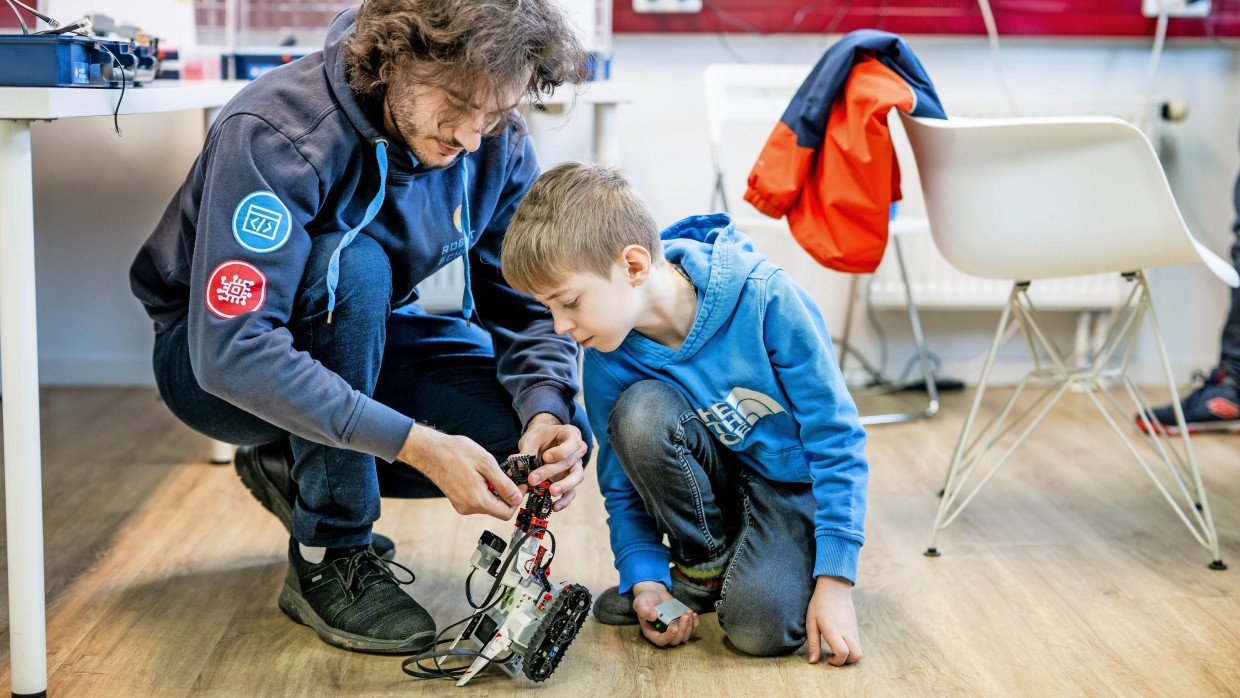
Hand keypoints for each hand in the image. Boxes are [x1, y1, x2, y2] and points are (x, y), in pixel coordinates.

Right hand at [397, 424, 520, 518]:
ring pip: (488, 505)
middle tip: (506, 476)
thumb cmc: (455, 453)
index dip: (516, 499)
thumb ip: (504, 484)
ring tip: (489, 473)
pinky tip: (480, 476)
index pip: (506, 512)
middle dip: (506, 495)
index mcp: (476, 500)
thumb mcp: (487, 463)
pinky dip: (484, 491)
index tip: (520, 485)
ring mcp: (461, 505)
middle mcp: (468, 507)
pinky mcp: (457, 501)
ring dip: (494, 491)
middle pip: (497, 510)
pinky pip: (478, 500)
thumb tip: (516, 497)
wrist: (431, 451)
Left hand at [519, 414, 587, 511]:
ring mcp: (575, 467)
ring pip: (576, 478)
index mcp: (571, 435)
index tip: (545, 457)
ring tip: (551, 492)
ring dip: (563, 486)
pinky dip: (564, 500)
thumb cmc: (539, 436)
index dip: (560, 452)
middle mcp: (577, 451)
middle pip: (570, 463)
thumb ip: (526, 451)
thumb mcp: (531, 439)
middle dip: (551, 472)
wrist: (542, 440)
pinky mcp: (570, 481)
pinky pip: (571, 492)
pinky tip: (554, 507)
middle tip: (533, 479)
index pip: (573, 443)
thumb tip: (514, 463)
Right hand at [632, 581, 698, 646]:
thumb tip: (653, 616)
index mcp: (651, 632)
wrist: (654, 594)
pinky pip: (691, 631)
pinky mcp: (681, 625)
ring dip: (689, 625)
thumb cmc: (645, 600)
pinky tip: (694, 614)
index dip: (668, 637)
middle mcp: (663, 634)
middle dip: (682, 628)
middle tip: (685, 615)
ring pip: (685, 636)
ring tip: (689, 612)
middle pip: (675, 640)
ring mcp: (673, 630)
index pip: (661, 641)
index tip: (674, 628)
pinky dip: (695, 624)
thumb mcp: (641, 604)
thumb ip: (644, 610)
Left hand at [806, 576, 861, 665]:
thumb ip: (813, 644)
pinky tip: (840, 642)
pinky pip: (858, 644)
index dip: (836, 661)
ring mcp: (853, 630)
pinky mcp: (856, 628)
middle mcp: (847, 632)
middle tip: (833, 656)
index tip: (827, 658)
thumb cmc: (819, 604)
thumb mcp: (811, 623)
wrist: (834, 587)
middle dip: (846, 662)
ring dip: (850, 656)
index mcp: (834, 631)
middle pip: (856, 656)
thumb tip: (812, 662)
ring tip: (836, 649)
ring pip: (860, 651)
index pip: (843, 653)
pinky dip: (851, 649)